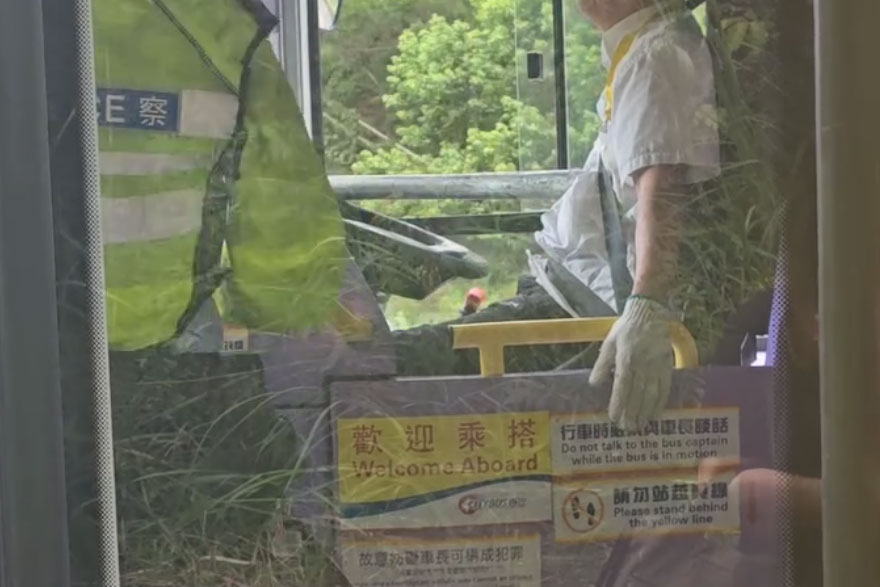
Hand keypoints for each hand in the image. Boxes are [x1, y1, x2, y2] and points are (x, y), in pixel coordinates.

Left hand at [589, 296, 673, 430]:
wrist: (650, 313)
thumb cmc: (626, 329)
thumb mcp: (609, 343)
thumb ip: (602, 365)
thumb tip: (594, 384)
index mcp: (626, 358)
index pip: (622, 386)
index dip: (618, 403)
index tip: (614, 417)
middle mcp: (642, 364)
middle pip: (637, 393)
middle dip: (631, 413)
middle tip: (627, 428)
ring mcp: (657, 365)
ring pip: (651, 394)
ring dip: (645, 412)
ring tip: (640, 425)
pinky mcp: (667, 365)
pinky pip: (665, 387)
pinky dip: (660, 402)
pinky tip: (656, 414)